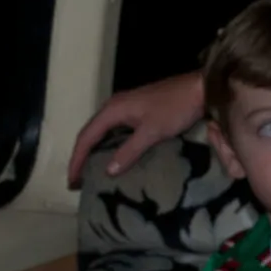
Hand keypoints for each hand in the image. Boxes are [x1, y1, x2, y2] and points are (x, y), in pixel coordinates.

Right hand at [65, 72, 205, 186]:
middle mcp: (114, 106)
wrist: (199, 89)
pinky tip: (111, 157)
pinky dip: (107, 145)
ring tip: (89, 172)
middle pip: (90, 133)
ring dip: (92, 151)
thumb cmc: (175, 109)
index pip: (86, 137)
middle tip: (77, 180)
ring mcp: (125, 107)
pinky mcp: (136, 110)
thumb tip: (108, 171)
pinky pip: (113, 130)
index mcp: (113, 110)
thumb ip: (129, 151)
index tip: (72, 181)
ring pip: (101, 131)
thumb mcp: (152, 132)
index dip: (77, 160)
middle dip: (81, 156)